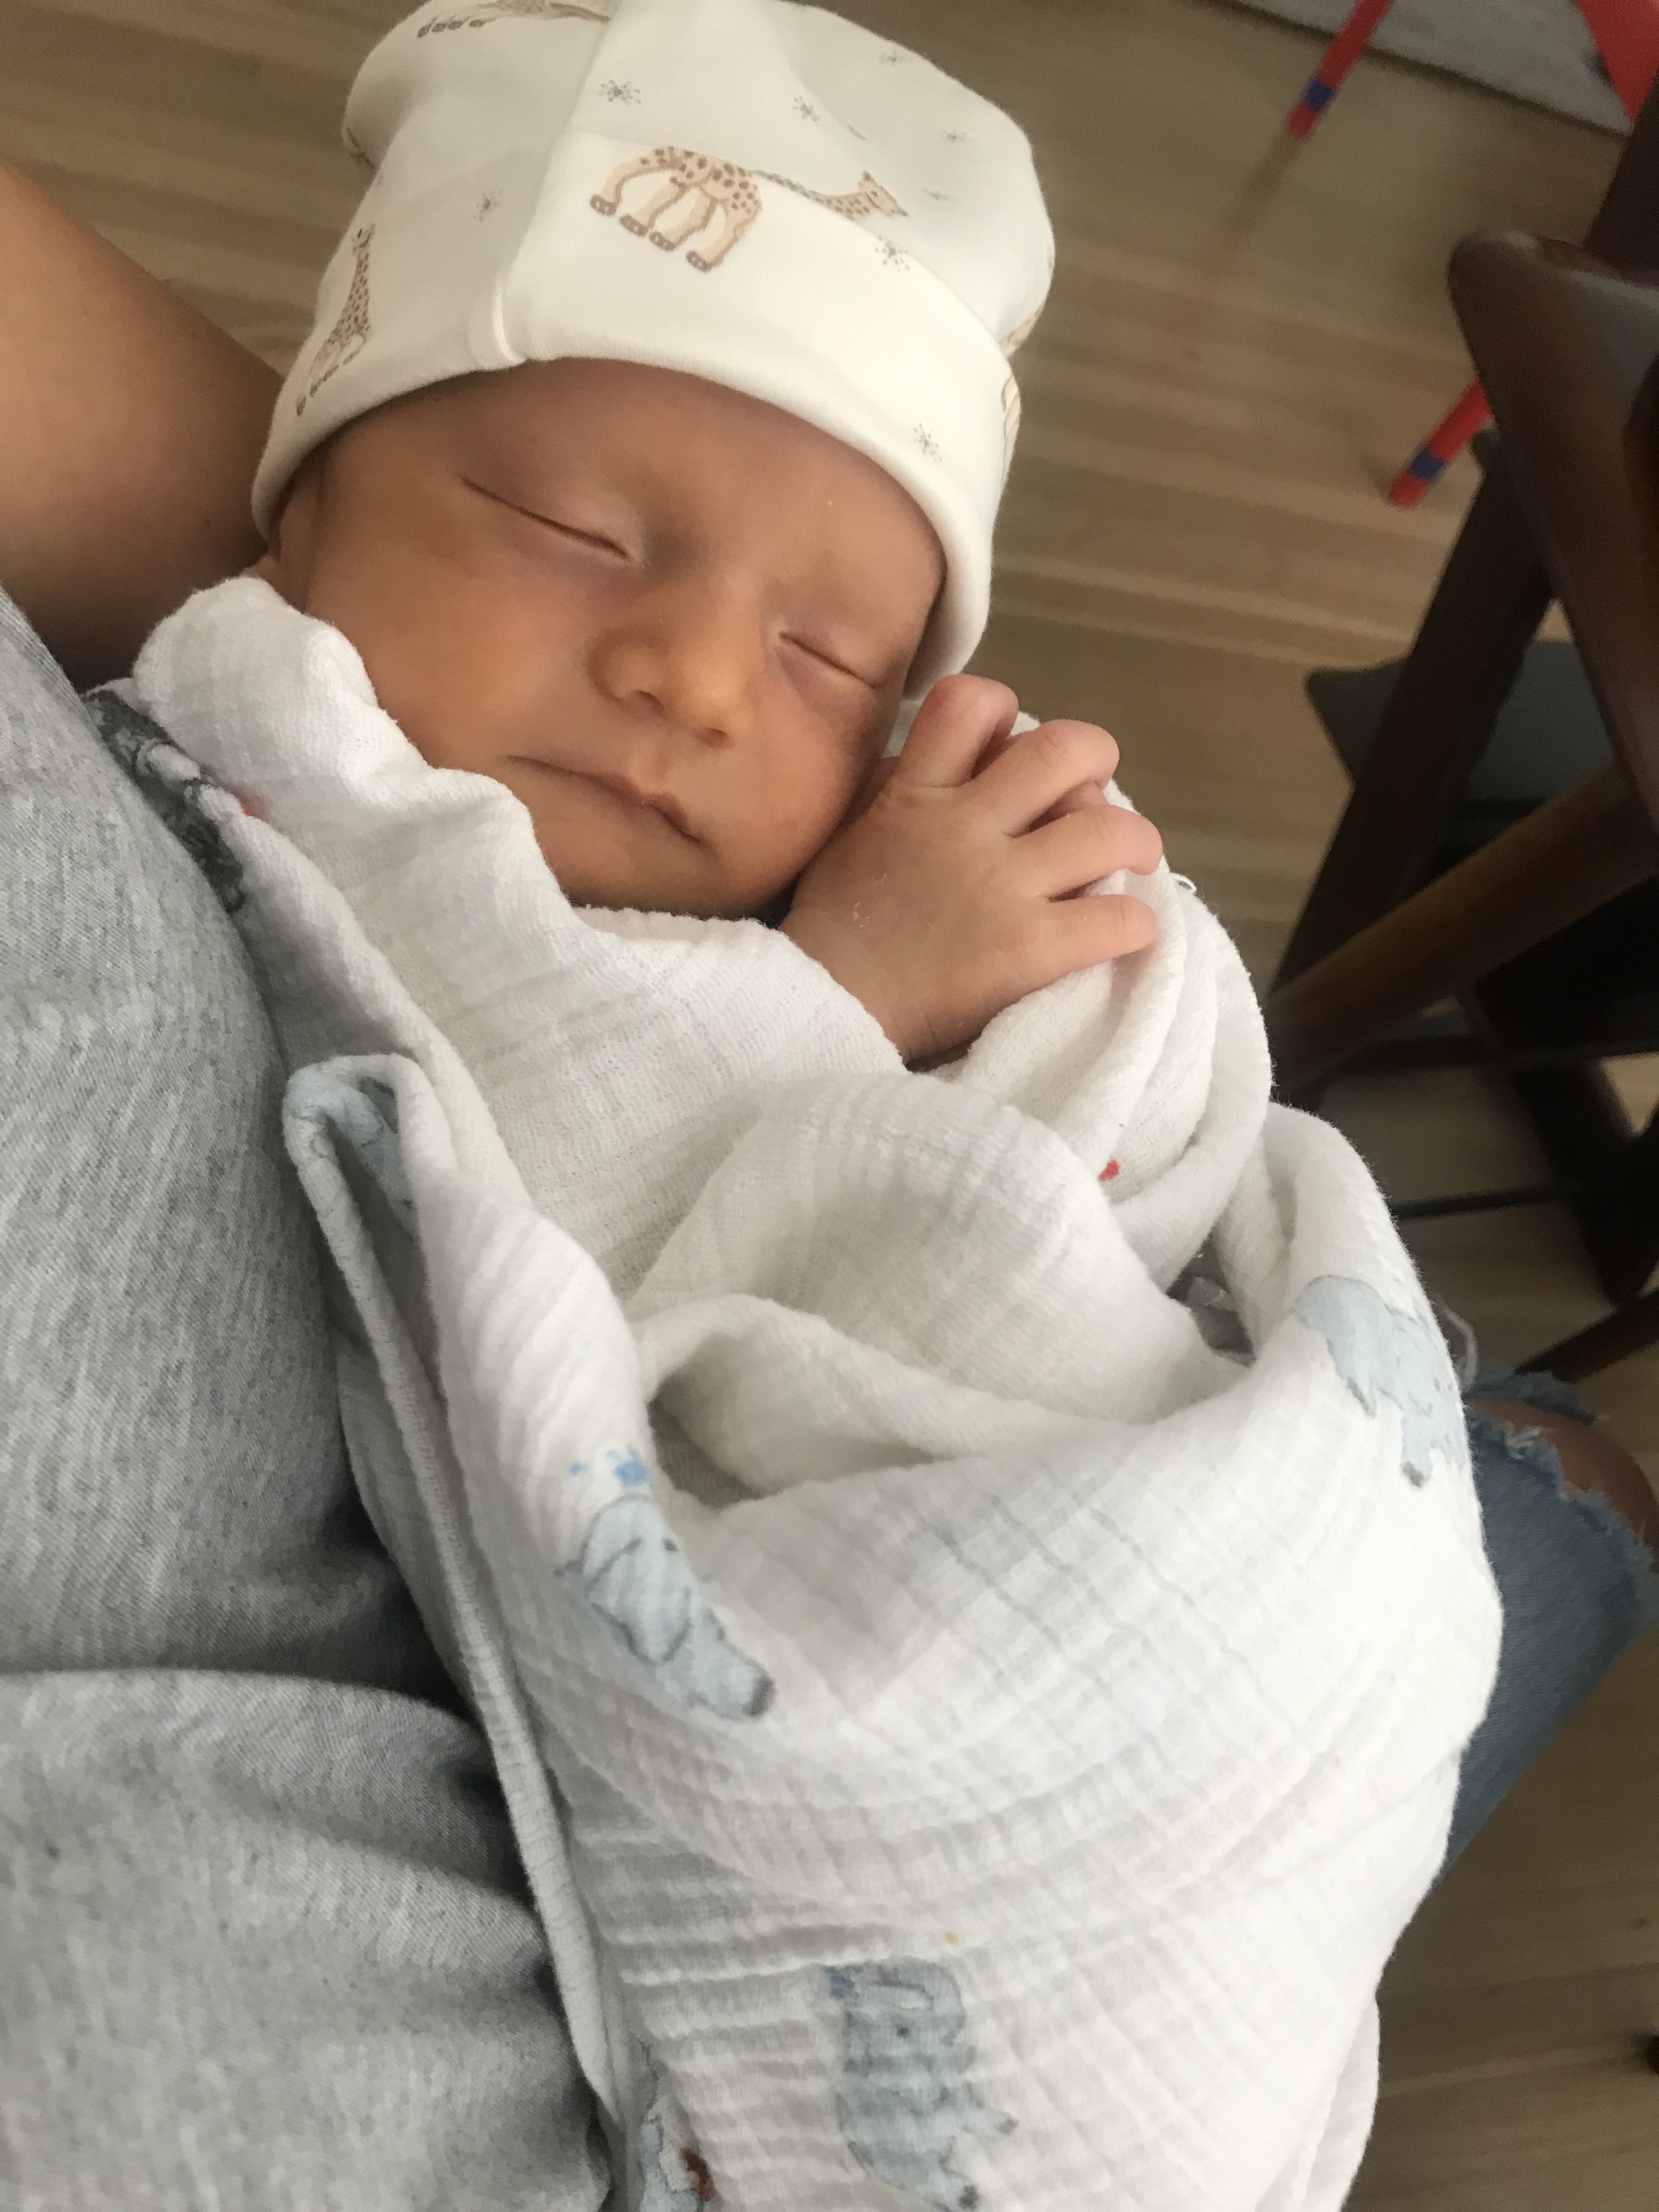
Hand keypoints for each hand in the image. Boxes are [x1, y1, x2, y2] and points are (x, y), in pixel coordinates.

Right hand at [782, 675, 1161, 1060]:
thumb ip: (894, 789)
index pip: (971, 705)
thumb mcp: (847, 833)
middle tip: (1096, 797)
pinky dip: (1135, 923)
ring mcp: (1002, 887)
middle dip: (1096, 762)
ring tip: (1133, 863)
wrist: (822, 1013)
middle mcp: (965, 826)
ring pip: (1109, 830)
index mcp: (916, 793)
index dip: (1007, 714)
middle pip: (1064, 750)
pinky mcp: (1030, 949)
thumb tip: (940, 758)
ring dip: (1136, 843)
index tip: (1010, 751)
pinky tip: (1123, 933)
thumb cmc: (832, 931)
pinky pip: (1118, 918)